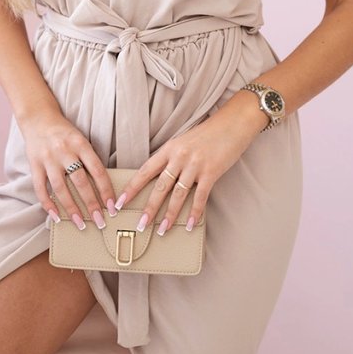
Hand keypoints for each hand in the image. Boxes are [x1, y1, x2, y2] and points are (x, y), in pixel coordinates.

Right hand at [19, 109, 118, 231]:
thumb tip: (103, 187)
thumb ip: (89, 159)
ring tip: (80, 223)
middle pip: (80, 182)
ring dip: (71, 208)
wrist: (38, 118)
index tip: (112, 206)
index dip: (106, 190)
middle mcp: (64, 151)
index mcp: (80, 144)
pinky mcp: (34, 165)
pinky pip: (41, 189)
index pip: (97, 170)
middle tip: (100, 221)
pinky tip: (56, 217)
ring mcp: (48, 159)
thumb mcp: (81, 140)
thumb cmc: (64, 133)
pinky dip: (48, 205)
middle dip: (91, 204)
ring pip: (61, 188)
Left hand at [113, 109, 258, 235]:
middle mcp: (179, 157)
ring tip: (163, 230)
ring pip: (178, 194)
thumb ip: (172, 158)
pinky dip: (195, 212)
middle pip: (160, 186)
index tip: (120, 203)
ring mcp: (195, 165)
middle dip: (149, 208)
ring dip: (170, 215)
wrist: (233, 123)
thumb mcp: (184, 142)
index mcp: (169, 148)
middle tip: (141, 225)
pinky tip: (191, 224)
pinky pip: (200, 196)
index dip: (132, 188)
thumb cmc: (208, 133)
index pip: (145, 171)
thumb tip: (160, 179)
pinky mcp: (211, 172)